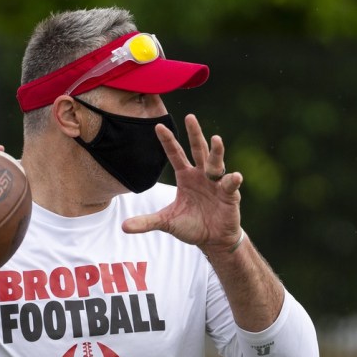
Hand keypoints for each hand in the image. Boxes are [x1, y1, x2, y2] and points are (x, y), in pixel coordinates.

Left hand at [122, 114, 242, 252]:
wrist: (212, 239)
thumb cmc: (191, 225)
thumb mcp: (166, 222)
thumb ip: (146, 222)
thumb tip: (123, 227)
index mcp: (185, 176)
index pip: (175, 154)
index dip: (168, 141)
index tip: (158, 126)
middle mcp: (201, 175)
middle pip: (197, 150)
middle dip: (194, 134)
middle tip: (190, 117)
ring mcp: (216, 183)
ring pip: (215, 163)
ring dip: (216, 151)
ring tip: (216, 139)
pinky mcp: (229, 195)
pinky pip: (231, 185)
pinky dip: (232, 180)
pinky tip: (234, 177)